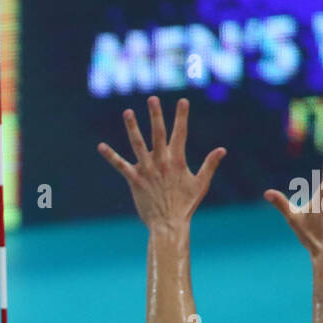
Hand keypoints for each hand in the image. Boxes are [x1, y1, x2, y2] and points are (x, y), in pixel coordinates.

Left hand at [98, 96, 224, 229]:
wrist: (169, 224)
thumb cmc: (185, 205)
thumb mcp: (201, 184)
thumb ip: (210, 165)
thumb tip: (222, 149)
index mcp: (177, 161)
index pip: (180, 133)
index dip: (181, 117)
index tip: (183, 101)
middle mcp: (161, 162)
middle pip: (158, 134)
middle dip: (156, 115)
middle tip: (152, 98)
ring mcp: (147, 170)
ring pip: (138, 144)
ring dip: (132, 128)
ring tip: (127, 112)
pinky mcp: (134, 180)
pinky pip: (121, 166)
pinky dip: (110, 156)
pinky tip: (101, 146)